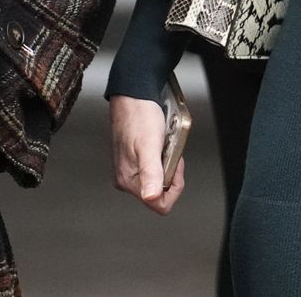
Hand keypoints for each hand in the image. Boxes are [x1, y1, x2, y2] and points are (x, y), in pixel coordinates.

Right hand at [109, 94, 185, 214]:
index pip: (160, 204)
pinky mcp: (133, 161)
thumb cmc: (140, 116)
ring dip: (166, 163)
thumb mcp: (149, 145)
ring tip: (163, 144)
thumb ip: (151, 173)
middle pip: (160, 192)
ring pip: (159, 179)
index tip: (173, 165)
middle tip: (168, 150)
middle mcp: (126, 179)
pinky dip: (161, 157)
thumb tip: (151, 198)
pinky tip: (159, 143)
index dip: (174, 186)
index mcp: (128, 180)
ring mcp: (129, 170)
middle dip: (170, 172)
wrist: (132, 97)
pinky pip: (154, 168)